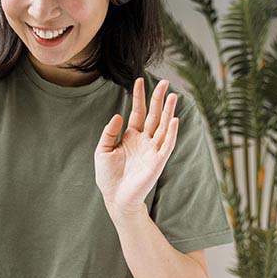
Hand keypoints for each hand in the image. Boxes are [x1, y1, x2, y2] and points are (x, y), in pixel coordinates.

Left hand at [94, 78, 178, 216]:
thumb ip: (109, 133)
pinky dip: (171, 132)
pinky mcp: (158, 161)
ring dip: (169, 112)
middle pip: (154, 115)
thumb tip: (118, 116)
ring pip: (163, 126)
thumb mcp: (102, 150)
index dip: (138, 97)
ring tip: (173, 96)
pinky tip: (173, 119)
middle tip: (165, 82)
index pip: (138, 112)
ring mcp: (152, 150)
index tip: (139, 80)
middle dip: (159, 99)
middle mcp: (144, 140)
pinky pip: (166, 144)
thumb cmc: (108, 176)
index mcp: (131, 136)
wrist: (115, 197)